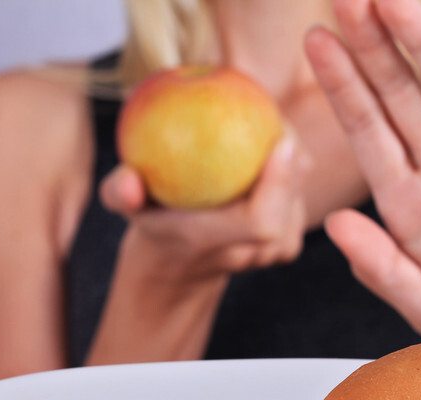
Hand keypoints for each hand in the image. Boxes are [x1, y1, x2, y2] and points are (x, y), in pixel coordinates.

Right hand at [100, 133, 310, 284]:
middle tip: (276, 116)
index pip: (261, 222)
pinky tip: (279, 140)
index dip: (280, 184)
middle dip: (291, 158)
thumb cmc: (150, 219)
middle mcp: (249, 253)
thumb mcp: (125, 205)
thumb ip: (120, 192)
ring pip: (299, 199)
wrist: (179, 262)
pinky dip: (293, 170)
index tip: (281, 141)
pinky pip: (300, 200)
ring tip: (275, 123)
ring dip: (292, 161)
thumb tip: (128, 182)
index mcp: (213, 243)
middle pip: (290, 204)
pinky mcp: (287, 245)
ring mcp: (272, 253)